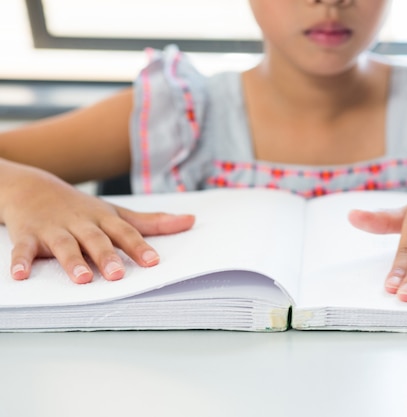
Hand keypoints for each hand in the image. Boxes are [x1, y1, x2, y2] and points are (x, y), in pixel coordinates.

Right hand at [0, 163, 194, 282]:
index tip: (153, 261)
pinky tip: (21, 276)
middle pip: (96, 240)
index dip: (139, 247)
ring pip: (64, 246)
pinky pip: (22, 250)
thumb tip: (190, 221)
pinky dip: (20, 262)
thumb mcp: (116, 212)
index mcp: (103, 219)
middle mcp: (81, 224)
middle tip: (119, 274)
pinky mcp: (28, 235)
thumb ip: (152, 222)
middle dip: (107, 256)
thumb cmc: (81, 207)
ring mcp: (53, 229)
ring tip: (83, 279)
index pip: (125, 233)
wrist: (32, 187)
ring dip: (72, 262)